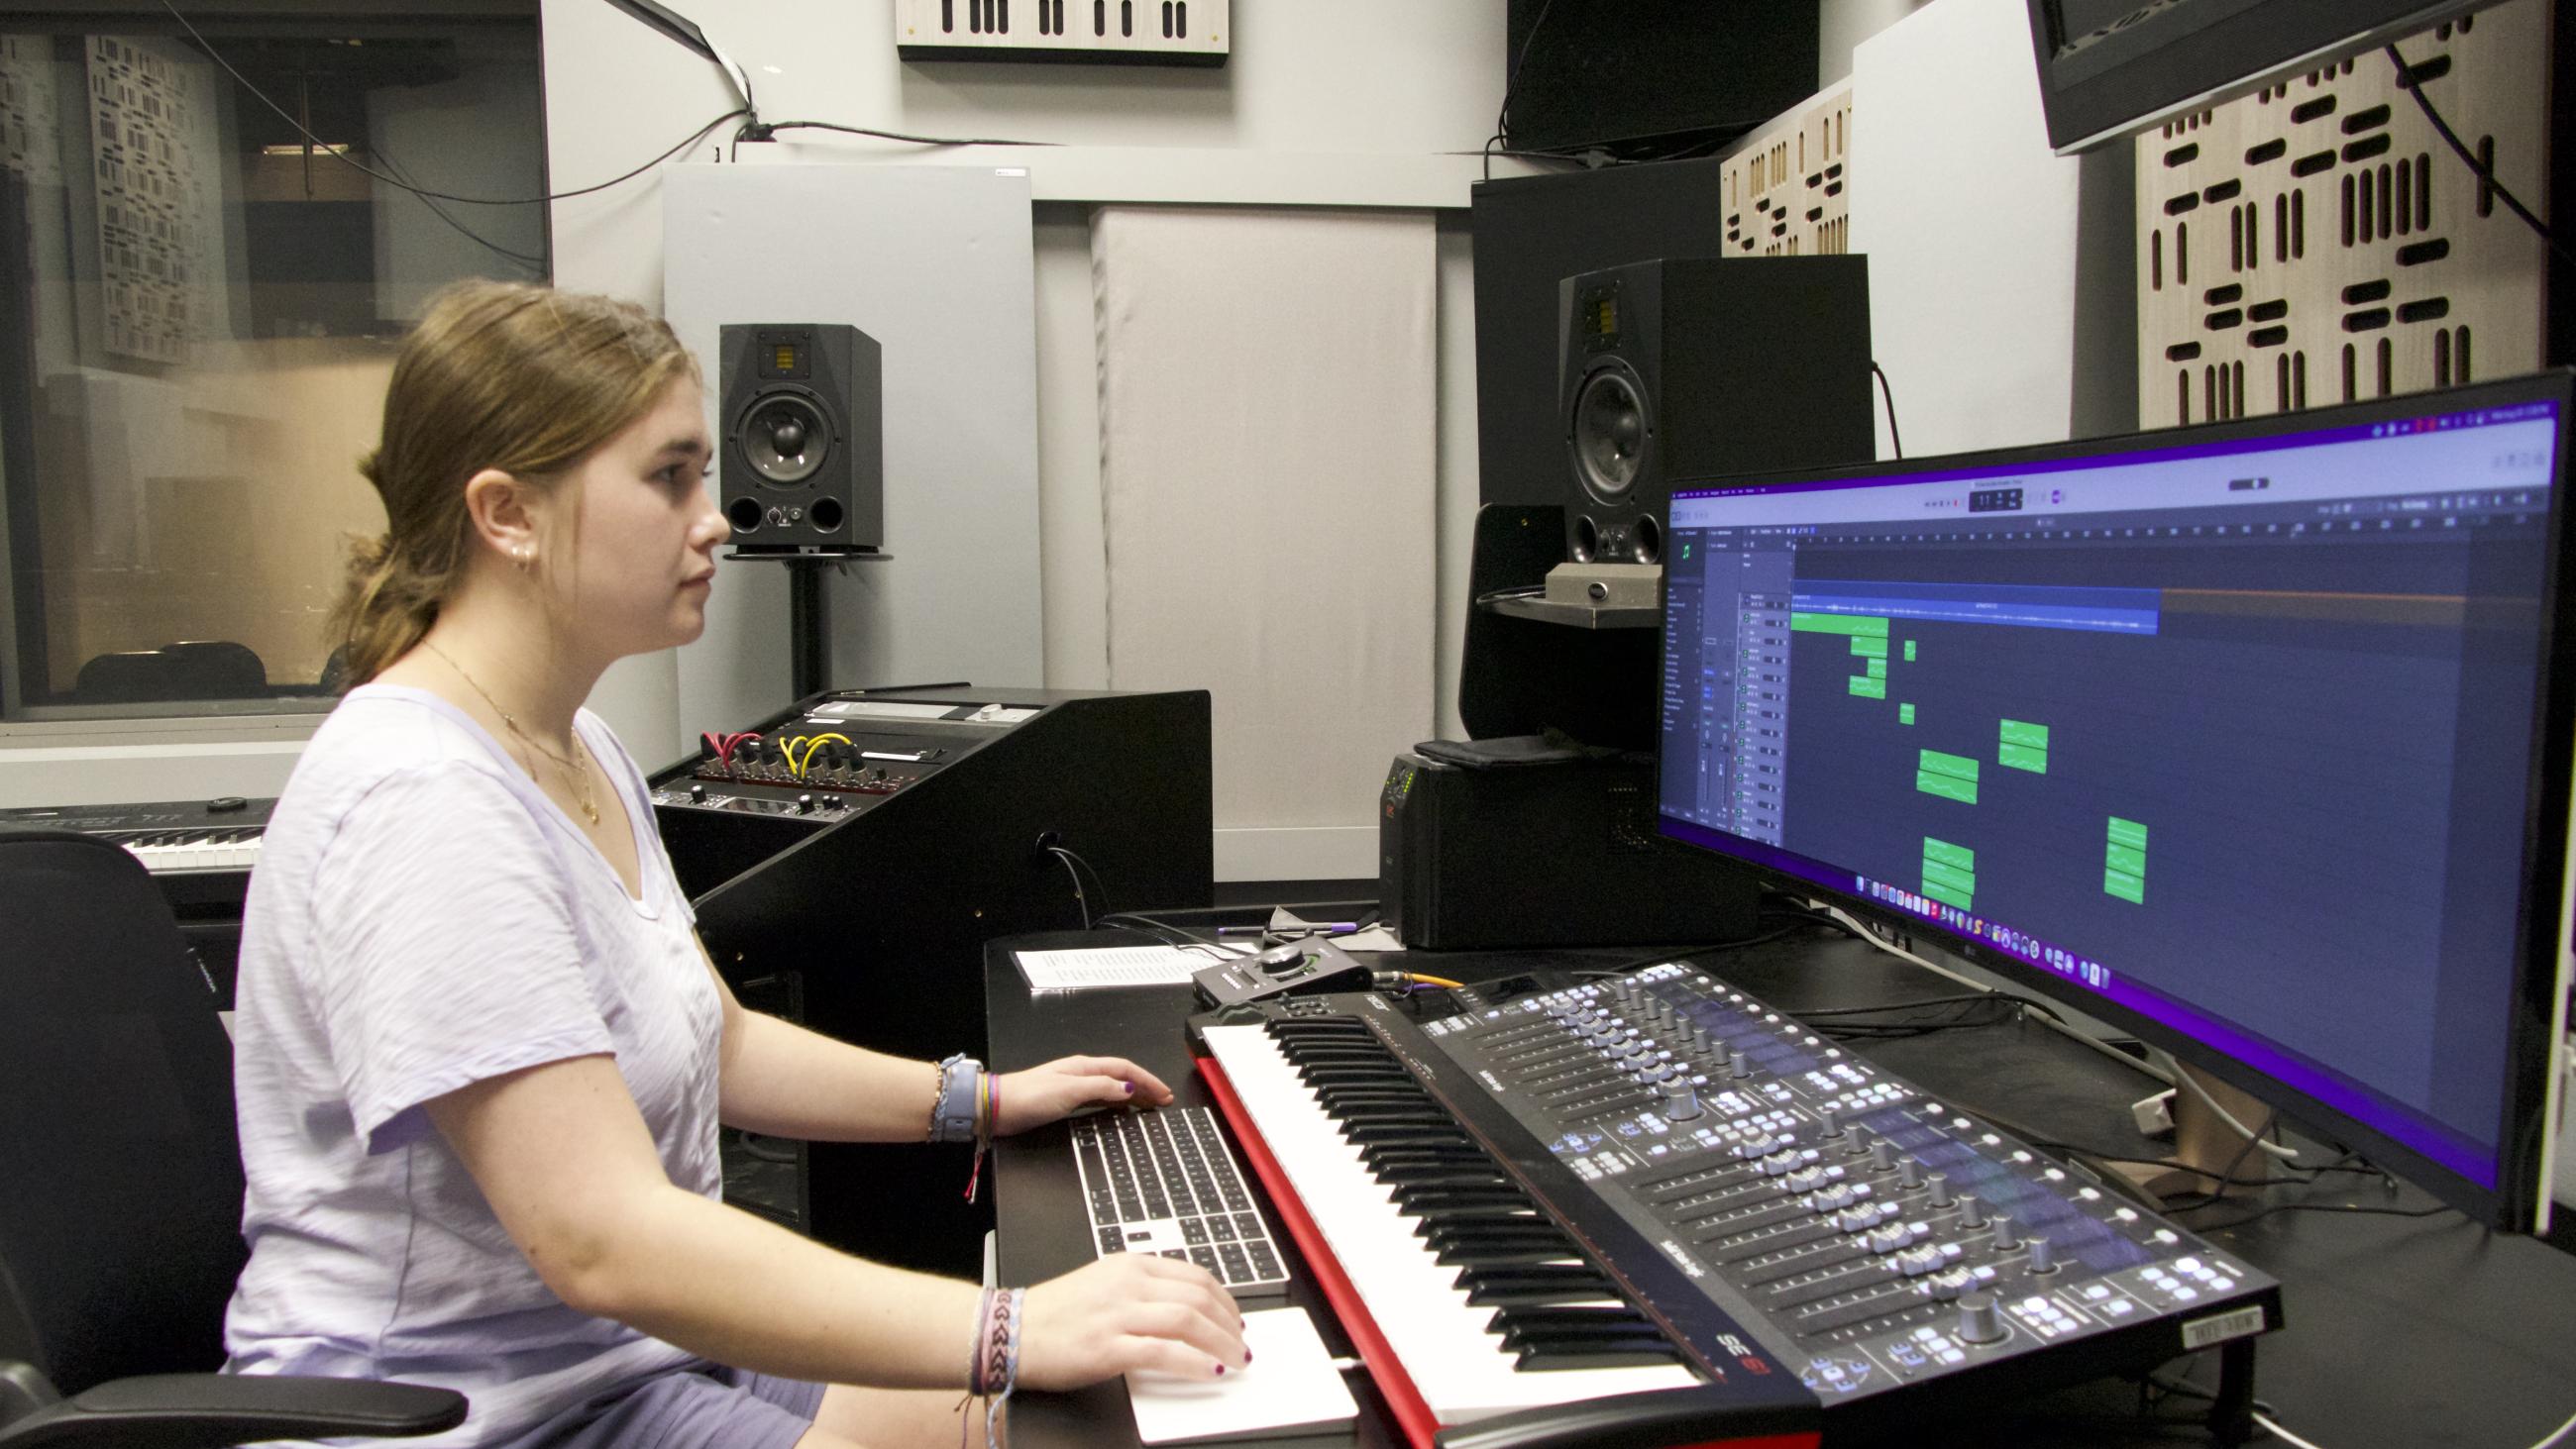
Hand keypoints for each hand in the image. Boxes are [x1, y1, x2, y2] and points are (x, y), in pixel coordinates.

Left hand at [994, 1055, 1173, 1134]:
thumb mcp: (1069, 1091)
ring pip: (1112, 1087)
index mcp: (1085, 1066)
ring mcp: (1074, 1086)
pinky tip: (1120, 1110)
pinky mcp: (1066, 1100)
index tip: (1165, 1094)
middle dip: (1145, 1087)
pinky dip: (1116, 1102)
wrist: (998, 1108)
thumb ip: (1100, 1087)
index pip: (1125, 1069)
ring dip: (1133, 1095)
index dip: (1148, 1080)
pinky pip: (1101, 1098)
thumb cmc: (1030, 1097)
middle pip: (1121, 1076)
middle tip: (1164, 1101)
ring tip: (1149, 1105)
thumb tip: (1128, 1087)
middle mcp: (1082, 1073)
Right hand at [1017, 1254, 1247, 1389]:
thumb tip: (1185, 1312)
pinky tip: (1210, 1373)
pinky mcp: (1108, 1347)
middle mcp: (1127, 1284)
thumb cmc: (1054, 1315)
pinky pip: (1165, 1353)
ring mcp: (1118, 1314)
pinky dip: (1195, 1363)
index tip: (1235, 1319)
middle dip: (1230, 1324)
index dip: (1224, 1300)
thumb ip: (1142, 1292)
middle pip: (1198, 1297)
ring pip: (1188, 1321)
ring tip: (1234, 1361)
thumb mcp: (1104, 1286)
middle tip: (1241, 1344)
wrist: (1009, 1331)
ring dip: (1221, 1344)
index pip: (1194, 1276)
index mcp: (1129, 1265)